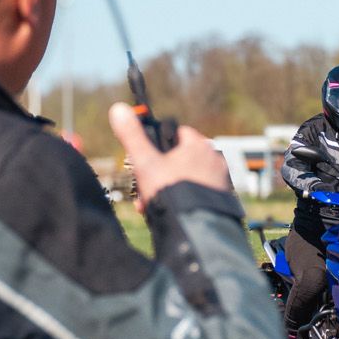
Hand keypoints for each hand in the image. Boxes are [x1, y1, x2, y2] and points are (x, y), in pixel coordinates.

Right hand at [109, 103, 232, 210]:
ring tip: (150, 206)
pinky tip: (168, 214)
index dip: (156, 146)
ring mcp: (220, 181)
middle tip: (143, 190)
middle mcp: (214, 160)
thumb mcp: (146, 162)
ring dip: (166, 189)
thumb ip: (132, 136)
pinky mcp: (221, 200)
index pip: (176, 133)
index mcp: (198, 145)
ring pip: (186, 179)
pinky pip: (197, 195)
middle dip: (158, 174)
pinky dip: (182, 201)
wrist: (196, 229)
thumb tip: (118, 109)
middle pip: (179, 159)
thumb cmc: (172, 192)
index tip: (144, 160)